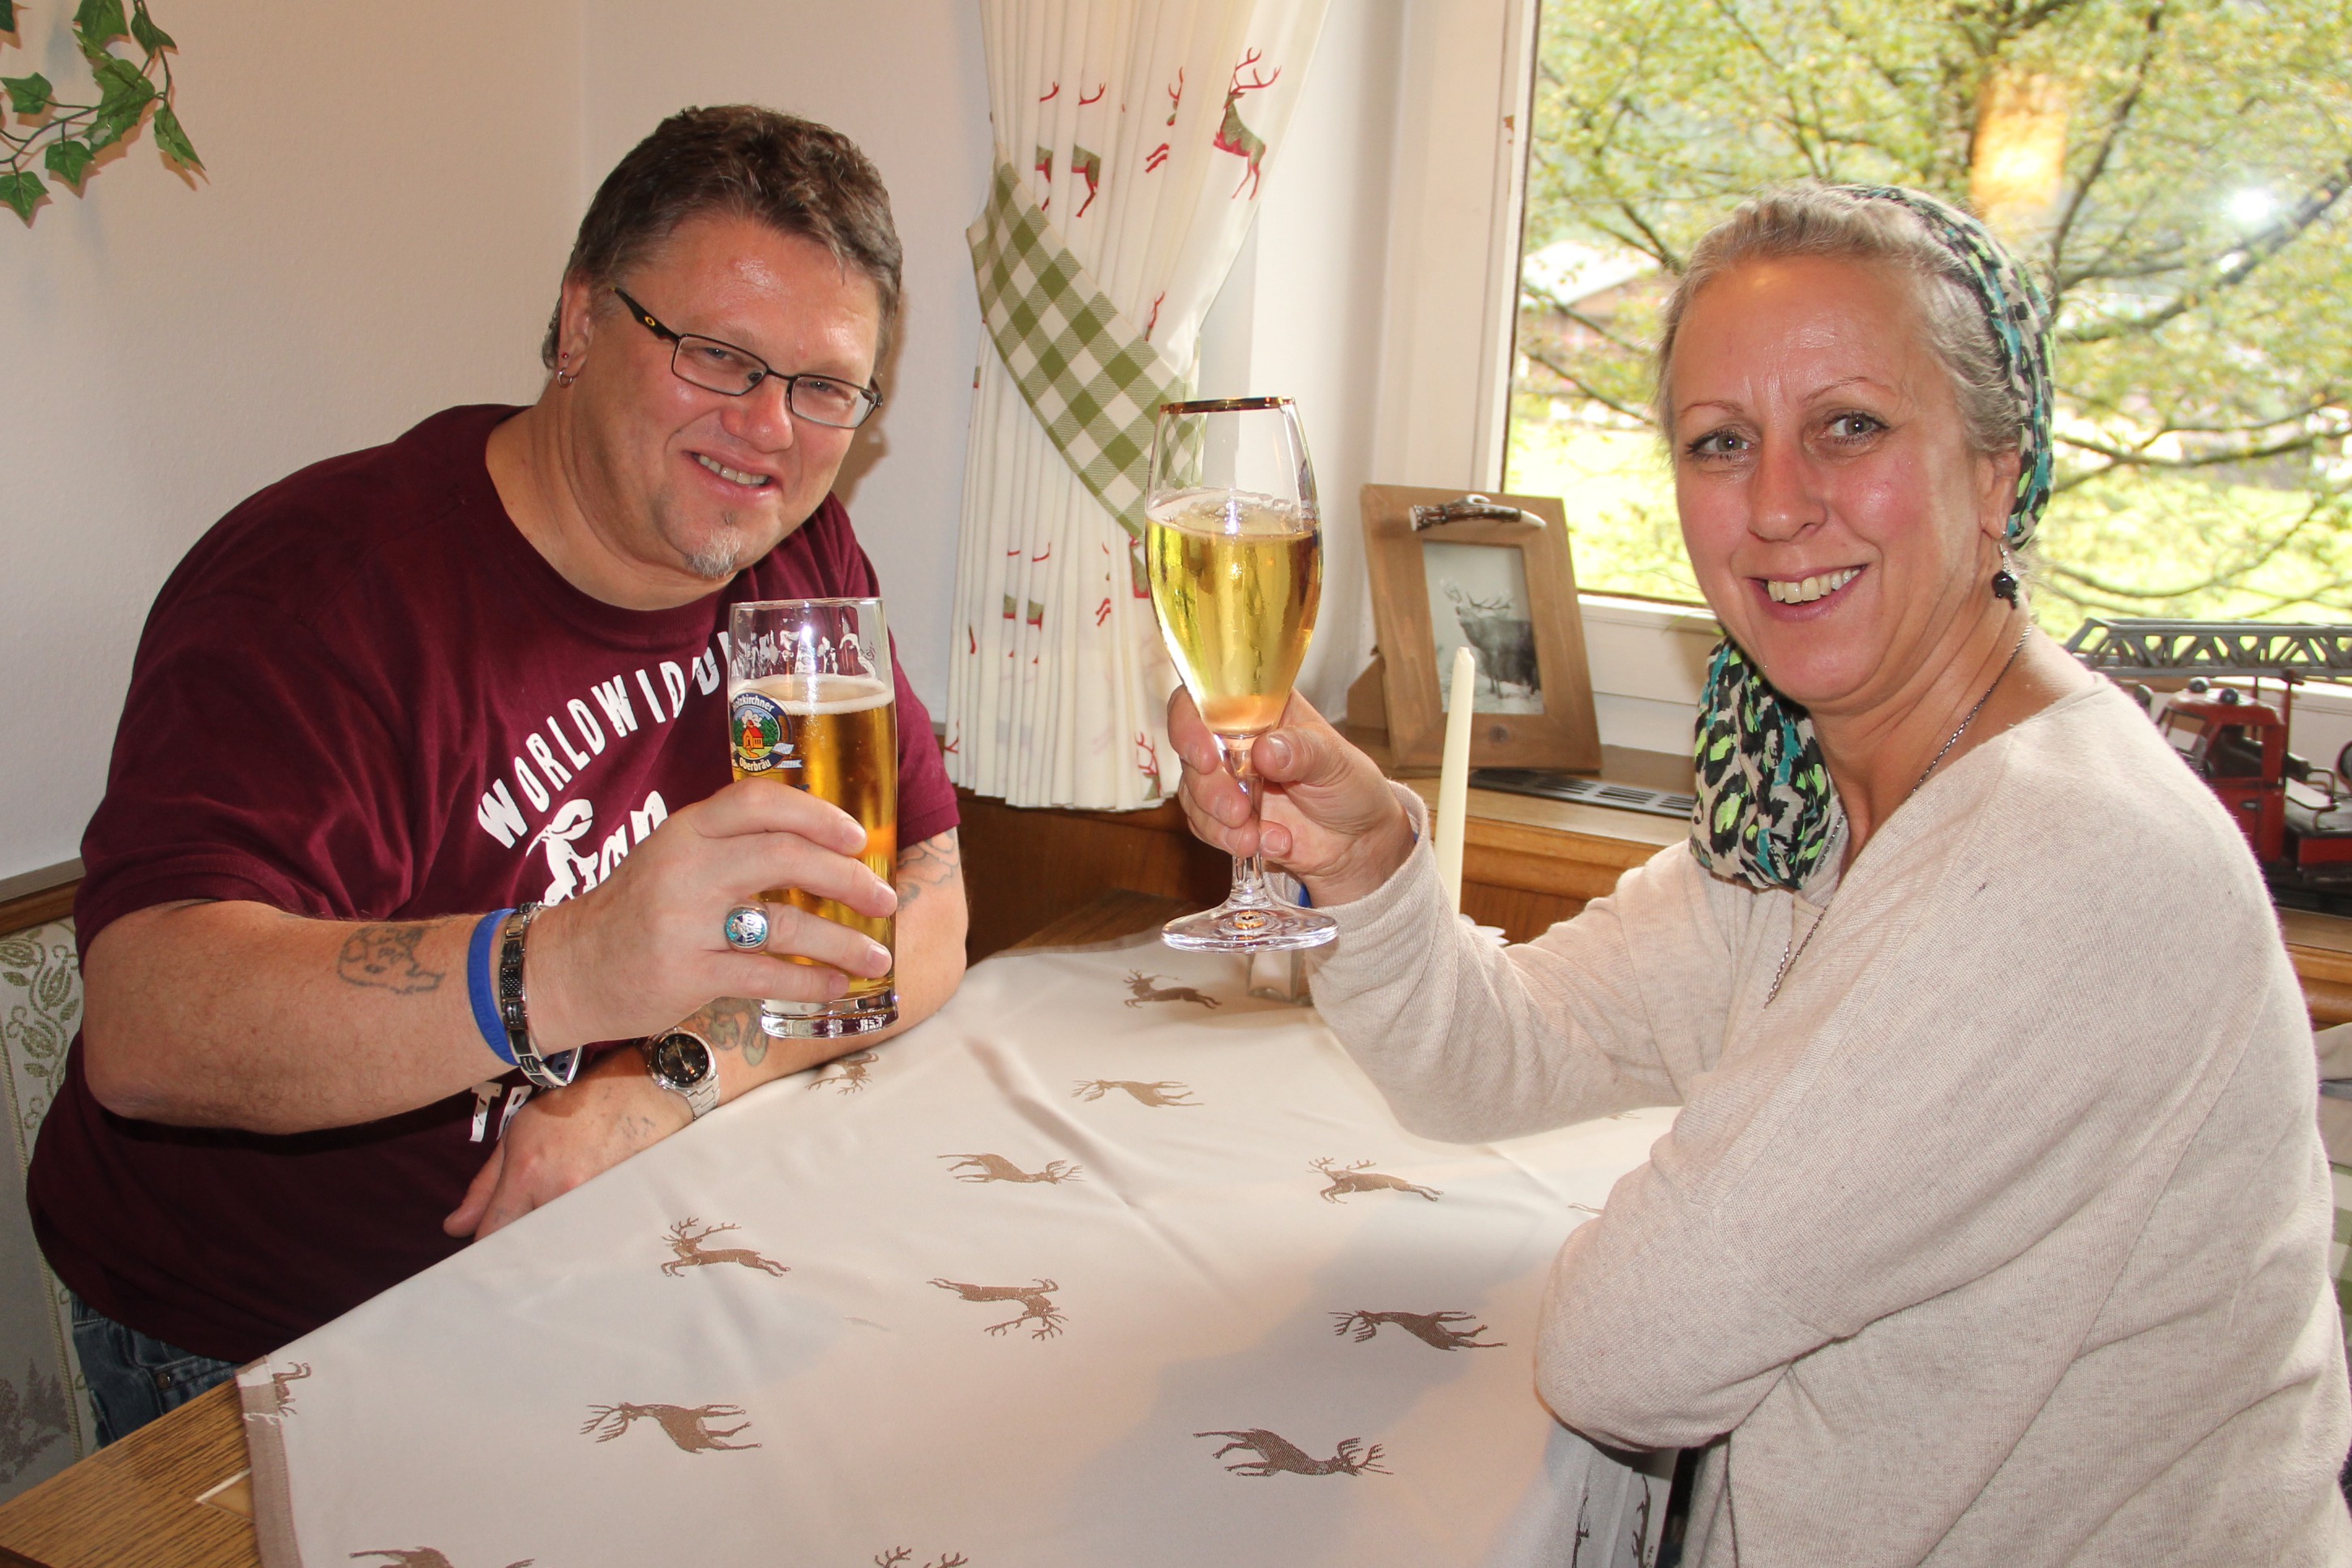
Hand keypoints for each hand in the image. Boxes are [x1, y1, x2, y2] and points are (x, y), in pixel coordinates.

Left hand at [442, 1050, 686, 1239]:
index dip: (483, 1250)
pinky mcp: (624, 1210)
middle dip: (520, 1253)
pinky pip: (595, 1241)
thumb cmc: (576, 1105)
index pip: (492, 1235)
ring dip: (553, 1249)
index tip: (483, 1253)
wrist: (644, 1089)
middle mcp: (559, 1194)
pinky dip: (586, 1242)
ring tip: (554, 1239)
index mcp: (527, 1172)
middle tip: (519, 1251)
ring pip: (560, 1250)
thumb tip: (454, 1228)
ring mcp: (595, 1204)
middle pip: (527, 1251)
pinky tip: (586, 1231)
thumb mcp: (519, 1132)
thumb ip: (485, 1184)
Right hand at [525, 776, 898, 1051]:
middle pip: (785, 857)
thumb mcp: (675, 856)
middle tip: (884, 898)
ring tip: (877, 957)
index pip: (759, 801)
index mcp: (688, 829)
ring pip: (785, 924)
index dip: (818, 814)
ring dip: (843, 942)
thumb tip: (825, 846)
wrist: (568, 967)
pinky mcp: (685, 974)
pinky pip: (765, 975)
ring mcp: (685, 922)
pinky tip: (837, 987)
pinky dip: (810, 982)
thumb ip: (734, 844)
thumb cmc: (638, 909)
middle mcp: (686, 867)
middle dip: (848, 879)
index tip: (858, 837)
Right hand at [1170, 689, 1417, 906]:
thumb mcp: (1336, 760)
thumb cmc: (1349, 785)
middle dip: (1208, 787)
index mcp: (1258, 709)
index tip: (1204, 756)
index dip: (1189, 722)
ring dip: (1217, 821)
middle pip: (1190, 752)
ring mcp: (1227, 779)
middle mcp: (1234, 740)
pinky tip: (1273, 843)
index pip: (1203, 698)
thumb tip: (1264, 750)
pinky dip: (1230, 840)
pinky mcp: (1224, 816)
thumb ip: (1302, 750)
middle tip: (1237, 811)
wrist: (1357, 841)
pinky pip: (1205, 827)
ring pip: (1192, 793)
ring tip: (1254, 837)